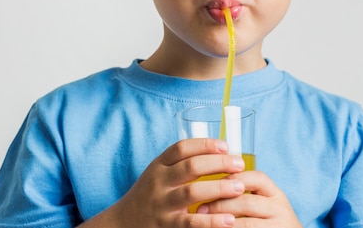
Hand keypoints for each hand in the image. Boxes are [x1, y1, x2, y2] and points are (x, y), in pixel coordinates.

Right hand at [81, 138, 246, 227]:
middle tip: (240, 164)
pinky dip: (211, 221)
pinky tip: (229, 220)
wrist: (122, 223)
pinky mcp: (166, 225)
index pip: (182, 147)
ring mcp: (161, 204)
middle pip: (191, 166)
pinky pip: (190, 223)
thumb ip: (180, 163)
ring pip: (191, 192)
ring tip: (239, 187)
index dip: (205, 144)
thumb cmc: (150, 194)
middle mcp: (158, 181)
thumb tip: (220, 152)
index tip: (226, 145)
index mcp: (159, 165)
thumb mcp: (159, 173)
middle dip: (218, 163)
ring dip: (218, 188)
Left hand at [196, 171, 303, 227]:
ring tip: (204, 222)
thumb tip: (214, 184)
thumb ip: (245, 195)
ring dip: (221, 222)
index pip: (256, 178)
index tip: (211, 183)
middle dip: (220, 204)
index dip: (232, 178)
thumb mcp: (263, 206)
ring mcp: (278, 226)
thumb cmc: (268, 224)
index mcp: (275, 195)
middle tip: (200, 209)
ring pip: (245, 223)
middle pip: (246, 202)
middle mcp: (280, 209)